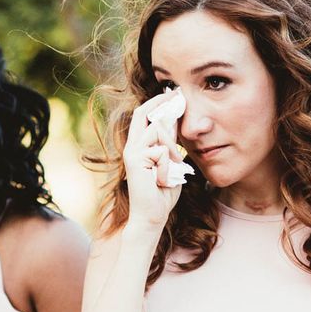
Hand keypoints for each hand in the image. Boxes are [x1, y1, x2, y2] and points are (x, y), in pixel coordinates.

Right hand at [123, 91, 185, 227]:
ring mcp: (131, 152)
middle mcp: (132, 146)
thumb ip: (169, 145)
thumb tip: (174, 122)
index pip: (145, 116)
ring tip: (174, 168)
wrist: (151, 216)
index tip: (174, 95)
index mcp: (139, 146)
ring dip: (173, 149)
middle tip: (178, 96)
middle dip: (162, 104)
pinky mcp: (135, 161)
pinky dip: (168, 166)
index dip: (158, 103)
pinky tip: (163, 180)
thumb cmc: (162, 193)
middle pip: (144, 113)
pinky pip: (161, 151)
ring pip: (158, 132)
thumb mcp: (170, 164)